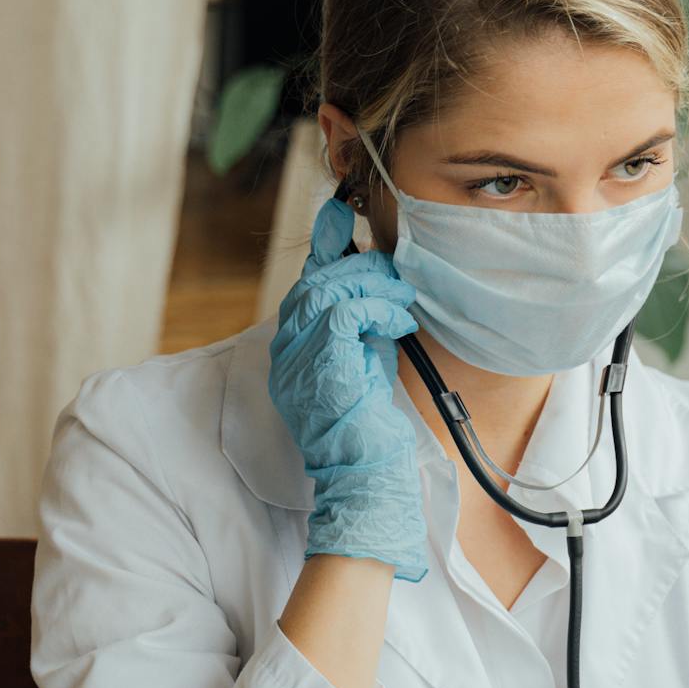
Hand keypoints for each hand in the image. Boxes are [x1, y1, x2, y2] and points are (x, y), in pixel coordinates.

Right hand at [267, 195, 426, 575]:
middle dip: (356, 263)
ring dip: (372, 284)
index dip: (323, 245)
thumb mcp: (367, 360)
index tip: (339, 210)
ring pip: (326, 289)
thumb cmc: (372, 427)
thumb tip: (379, 281)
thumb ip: (364, 321)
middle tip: (392, 267)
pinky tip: (399, 320)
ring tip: (402, 297)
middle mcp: (286, 351)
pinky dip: (376, 308)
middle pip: (314, 281)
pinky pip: (343, 312)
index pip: (305, 284)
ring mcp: (297, 358)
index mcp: (293, 349)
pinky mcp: (322, 365)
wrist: (367, 476)